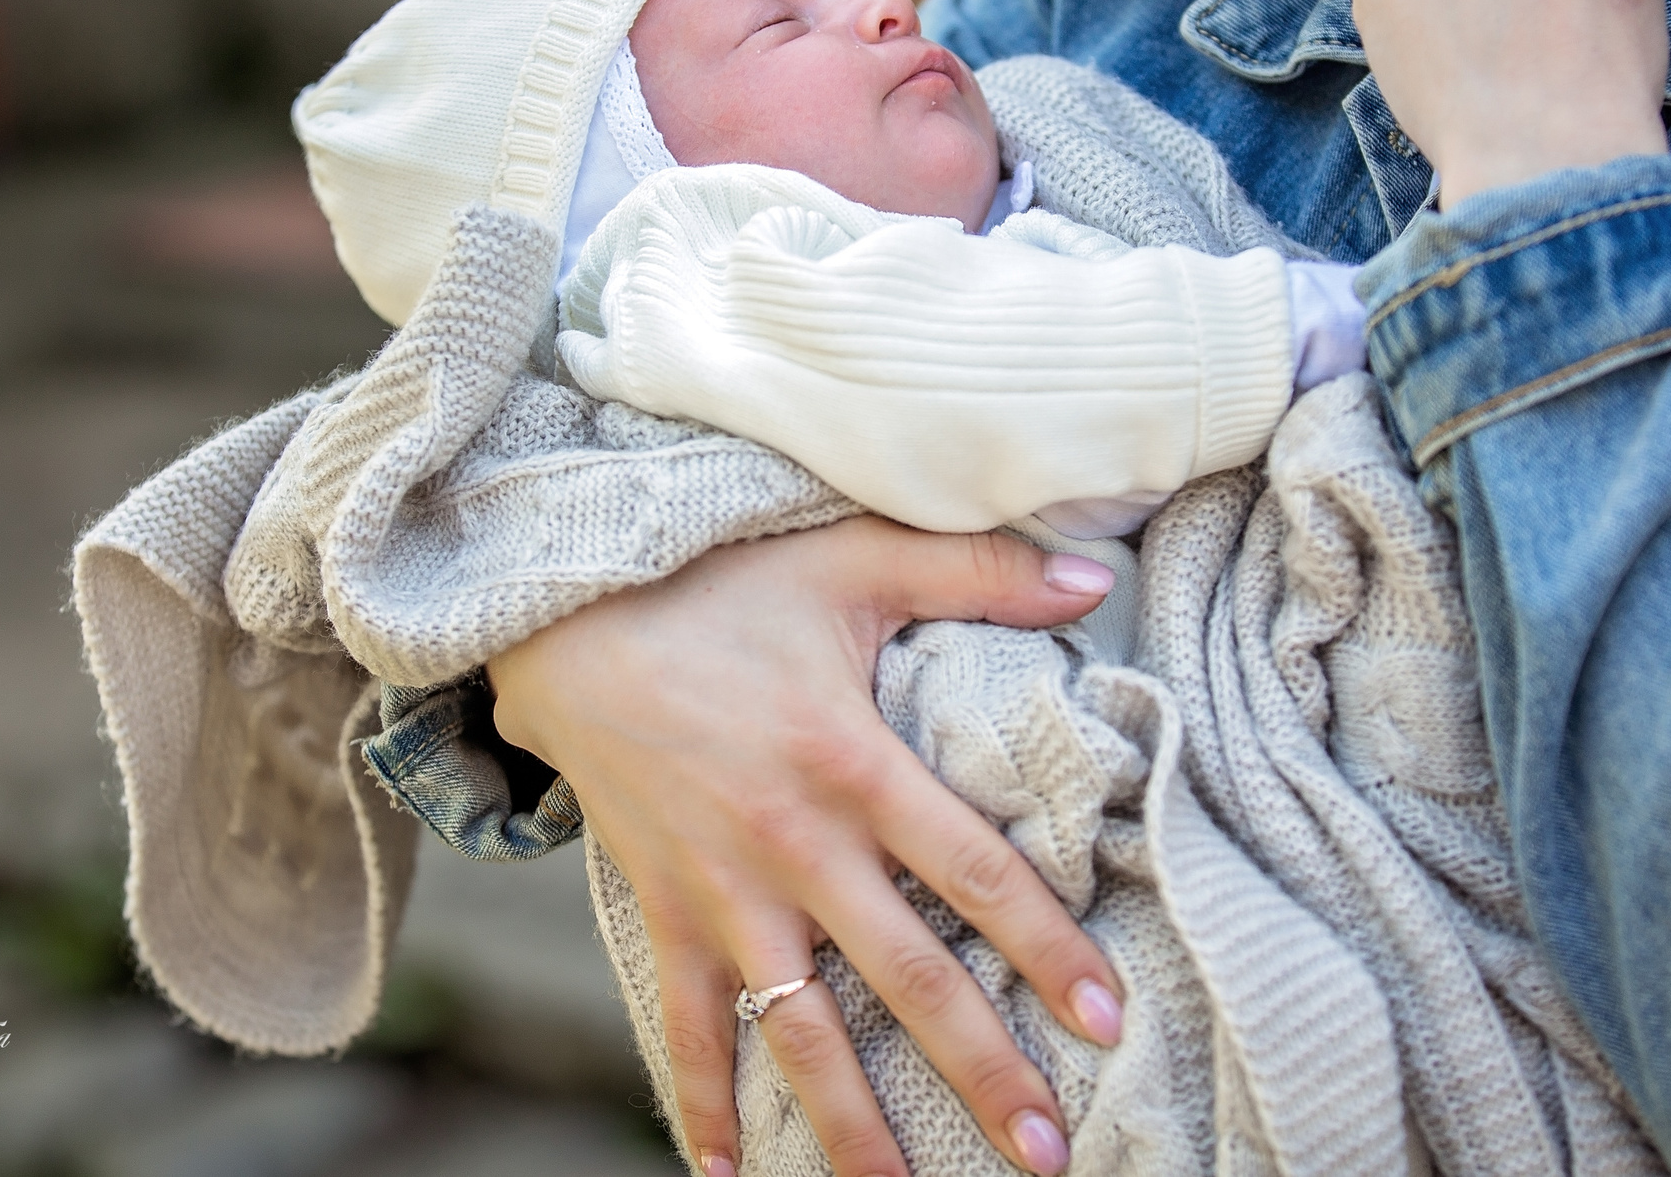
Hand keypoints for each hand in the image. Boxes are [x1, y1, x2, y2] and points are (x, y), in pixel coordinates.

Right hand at [487, 518, 1127, 1176]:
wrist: (564, 611)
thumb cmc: (722, 578)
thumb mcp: (855, 555)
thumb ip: (980, 568)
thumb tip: (1099, 575)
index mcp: (853, 763)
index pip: (974, 872)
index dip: (1046, 945)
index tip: (1106, 1019)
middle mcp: (794, 845)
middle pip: (905, 978)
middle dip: (982, 1070)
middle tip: (1048, 1150)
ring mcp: (723, 891)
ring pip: (800, 1032)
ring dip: (855, 1125)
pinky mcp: (665, 910)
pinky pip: (686, 1028)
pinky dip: (706, 1107)